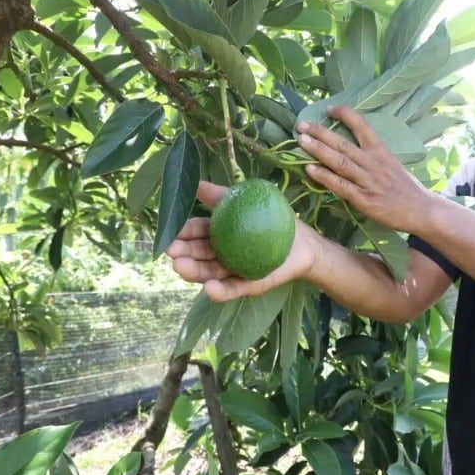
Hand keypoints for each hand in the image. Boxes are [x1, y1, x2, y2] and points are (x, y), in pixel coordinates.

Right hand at [165, 181, 324, 301]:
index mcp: (217, 235)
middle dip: (182, 254)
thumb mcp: (244, 200)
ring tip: (180, 267)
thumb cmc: (274, 218)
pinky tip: (209, 289)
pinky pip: (231, 290)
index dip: (183, 234)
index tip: (171, 232)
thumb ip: (220, 195)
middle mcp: (220, 255)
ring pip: (208, 275)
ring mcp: (232, 272)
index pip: (196, 234)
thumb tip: (196, 182)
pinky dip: (219, 292)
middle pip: (197, 256)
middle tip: (171, 251)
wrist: (304, 243)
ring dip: (193, 273)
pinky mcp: (247, 286)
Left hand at [296, 105, 433, 233]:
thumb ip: (373, 156)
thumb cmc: (405, 188)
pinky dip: (324, 177)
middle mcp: (373, 163)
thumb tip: (351, 147)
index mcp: (381, 151)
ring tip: (301, 140)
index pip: (362, 127)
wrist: (421, 210)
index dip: (345, 115)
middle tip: (302, 124)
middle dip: (321, 133)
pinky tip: (309, 169)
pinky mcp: (363, 200)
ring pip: (340, 162)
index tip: (330, 109)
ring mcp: (367, 181)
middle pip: (344, 144)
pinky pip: (340, 186)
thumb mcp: (392, 164)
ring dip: (318, 150)